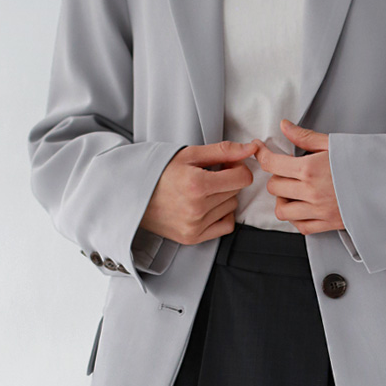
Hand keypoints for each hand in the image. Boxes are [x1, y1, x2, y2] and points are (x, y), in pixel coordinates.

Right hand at [138, 142, 256, 246]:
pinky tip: (208, 205)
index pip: (242, 177)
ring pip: (232, 207)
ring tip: (205, 189)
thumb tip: (251, 148)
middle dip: (229, 179)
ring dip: (224, 196)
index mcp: (197, 184)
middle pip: (237, 191)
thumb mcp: (190, 154)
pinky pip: (225, 225)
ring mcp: (195, 226)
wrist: (135, 195)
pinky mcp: (193, 238)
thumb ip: (223, 150)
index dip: (238, 166)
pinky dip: (222, 214)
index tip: (227, 163)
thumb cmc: (161, 172)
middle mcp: (197, 208)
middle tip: (212, 174)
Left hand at [261, 123, 344, 233]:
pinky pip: (299, 226)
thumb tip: (284, 126)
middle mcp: (311, 192)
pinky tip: (303, 205)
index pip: (272, 164)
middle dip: (278, 176)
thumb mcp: (334, 144)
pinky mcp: (326, 224)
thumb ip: (305, 137)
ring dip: (283, 199)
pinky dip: (296, 216)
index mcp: (310, 169)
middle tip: (289, 170)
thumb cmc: (363, 162)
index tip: (260, 150)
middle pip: (274, 186)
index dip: (262, 155)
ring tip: (294, 190)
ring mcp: (317, 211)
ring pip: (281, 209)